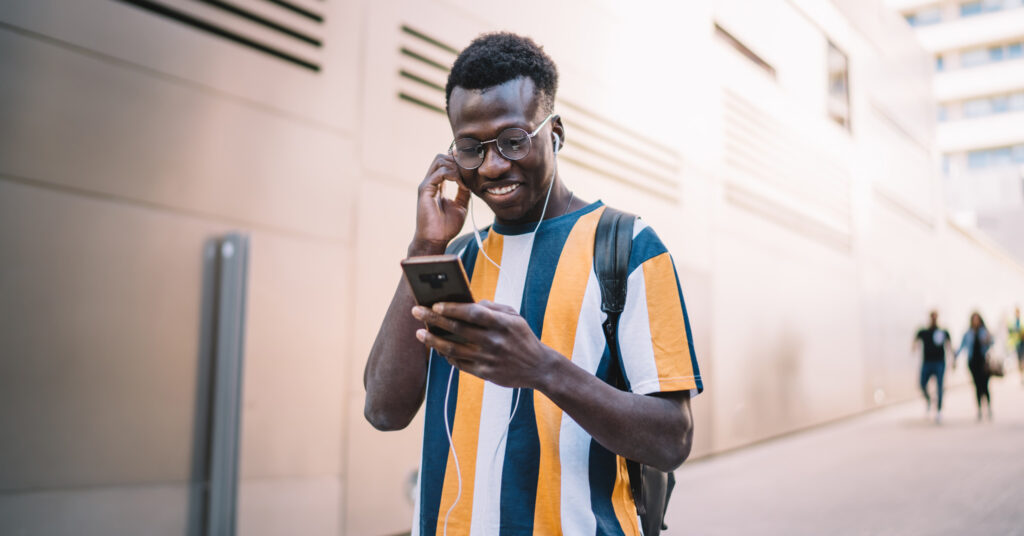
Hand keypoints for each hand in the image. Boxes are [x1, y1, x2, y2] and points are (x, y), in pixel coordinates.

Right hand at [411, 154, 471, 254]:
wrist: (436, 240)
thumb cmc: (446, 227)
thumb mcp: (460, 205)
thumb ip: (463, 191)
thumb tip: (470, 181)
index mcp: (437, 185)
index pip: (445, 164)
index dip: (458, 161)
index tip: (472, 166)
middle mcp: (430, 182)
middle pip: (441, 157)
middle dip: (457, 160)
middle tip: (470, 170)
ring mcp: (427, 185)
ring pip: (440, 160)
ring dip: (456, 166)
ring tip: (465, 179)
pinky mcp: (425, 190)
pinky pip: (439, 173)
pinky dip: (453, 175)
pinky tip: (461, 184)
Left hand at [411, 300, 557, 388]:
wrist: (538, 368)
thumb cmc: (522, 337)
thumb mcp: (514, 317)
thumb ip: (492, 307)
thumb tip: (468, 302)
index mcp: (502, 323)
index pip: (472, 313)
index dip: (452, 308)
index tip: (434, 304)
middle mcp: (493, 341)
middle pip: (457, 328)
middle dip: (434, 319)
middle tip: (416, 312)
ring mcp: (488, 358)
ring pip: (453, 349)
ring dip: (433, 341)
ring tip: (419, 334)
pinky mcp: (485, 373)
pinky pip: (459, 363)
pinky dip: (446, 355)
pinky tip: (437, 348)